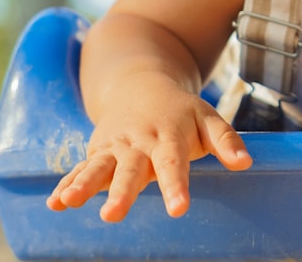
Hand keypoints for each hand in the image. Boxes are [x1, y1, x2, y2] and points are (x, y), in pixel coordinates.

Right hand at [46, 82, 251, 221]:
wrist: (141, 85)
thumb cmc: (181, 111)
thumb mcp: (207, 118)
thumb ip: (225, 140)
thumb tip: (245, 163)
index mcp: (168, 135)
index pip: (173, 163)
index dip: (175, 186)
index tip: (178, 208)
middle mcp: (138, 142)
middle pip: (130, 169)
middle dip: (121, 192)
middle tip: (112, 216)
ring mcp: (114, 147)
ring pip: (98, 167)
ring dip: (84, 185)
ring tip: (71, 202)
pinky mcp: (97, 152)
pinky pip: (79, 168)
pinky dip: (66, 184)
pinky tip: (55, 203)